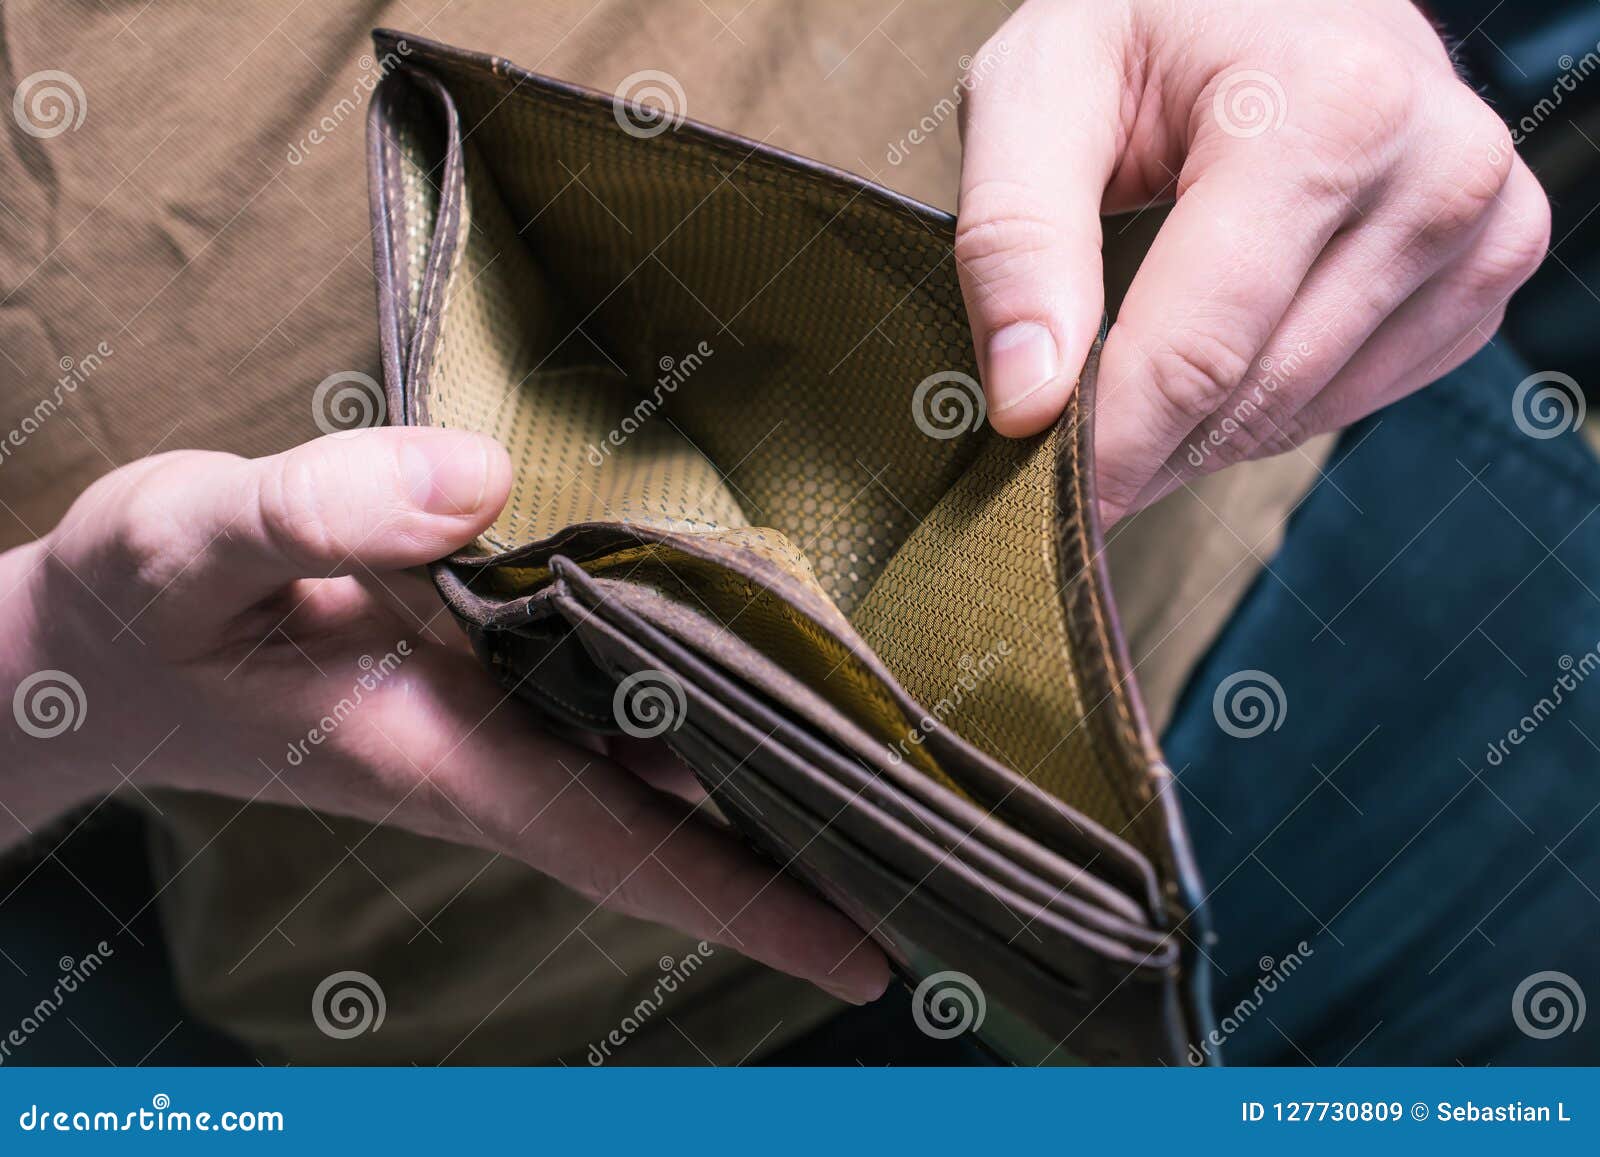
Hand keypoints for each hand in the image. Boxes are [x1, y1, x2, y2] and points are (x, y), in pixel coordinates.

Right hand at [0, 428, 886, 1004]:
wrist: (105, 646)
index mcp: (446, 755)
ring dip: (776, 772)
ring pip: (666, 759)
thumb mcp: (191, 543)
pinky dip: (703, 699)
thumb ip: (317, 513)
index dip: (753, 906)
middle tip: (954, 855)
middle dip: (805, 847)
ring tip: (912, 768)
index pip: (631, 849)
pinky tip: (770, 666)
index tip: (874, 955)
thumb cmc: (143, 612)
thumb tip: (479, 485)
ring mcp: (502, 714)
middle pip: (682, 817)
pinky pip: (624, 697)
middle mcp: (499, 750)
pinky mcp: (490, 667)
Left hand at [956, 0, 1549, 519]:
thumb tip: (1029, 403)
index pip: (1202, 351)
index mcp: (1331, 110)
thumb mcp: (1039, 89)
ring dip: (1199, 430)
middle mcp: (1438, 169)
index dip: (1112, 449)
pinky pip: (1359, 396)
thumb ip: (1015, 238)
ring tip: (1129, 383)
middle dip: (1144, 444)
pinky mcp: (1488, 264)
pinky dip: (1269, 404)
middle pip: (1254, 395)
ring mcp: (1483, 223)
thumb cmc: (1144, 18)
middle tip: (1061, 450)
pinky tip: (1220, 356)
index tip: (1048, 510)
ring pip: (1305, 411)